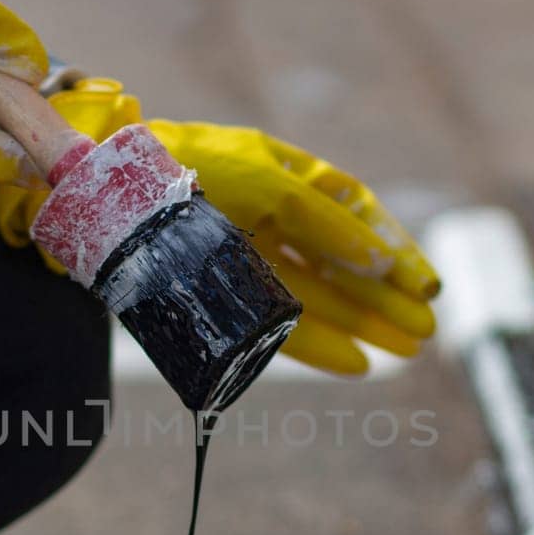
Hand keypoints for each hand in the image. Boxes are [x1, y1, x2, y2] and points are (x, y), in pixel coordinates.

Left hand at [0, 79, 439, 374]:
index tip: (427, 286)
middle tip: (426, 333)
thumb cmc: (188, 170)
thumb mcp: (269, 184)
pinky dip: (318, 344)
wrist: (106, 197)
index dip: (393, 246)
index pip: (353, 209)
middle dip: (386, 297)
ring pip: (318, 295)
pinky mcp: (217, 293)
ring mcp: (243, 255)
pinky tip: (355, 363)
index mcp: (281, 172)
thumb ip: (326, 221)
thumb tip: (382, 261)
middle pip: (342, 260)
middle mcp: (267, 214)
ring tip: (405, 352)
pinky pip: (279, 321)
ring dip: (364, 324)